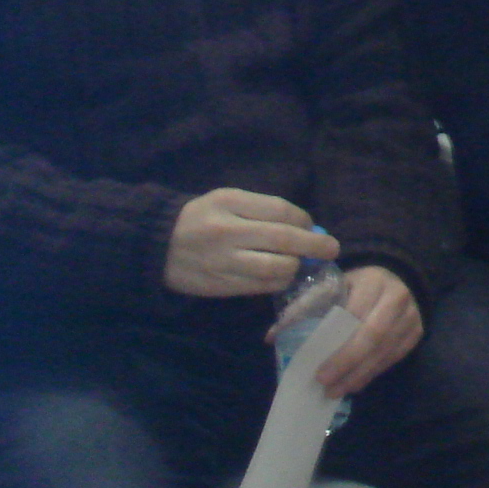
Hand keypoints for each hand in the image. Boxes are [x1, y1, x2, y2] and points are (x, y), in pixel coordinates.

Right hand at [163, 189, 336, 298]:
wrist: (156, 246)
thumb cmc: (199, 218)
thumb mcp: (226, 199)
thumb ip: (261, 208)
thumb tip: (303, 224)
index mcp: (229, 203)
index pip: (280, 212)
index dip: (304, 221)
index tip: (313, 226)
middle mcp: (226, 232)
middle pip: (282, 240)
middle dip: (314, 246)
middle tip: (331, 249)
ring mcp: (222, 262)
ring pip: (274, 269)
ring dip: (294, 268)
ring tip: (299, 265)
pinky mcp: (219, 286)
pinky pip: (258, 287)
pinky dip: (276, 283)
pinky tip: (281, 277)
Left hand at [307, 267, 423, 397]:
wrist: (400, 279)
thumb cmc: (359, 286)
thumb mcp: (334, 285)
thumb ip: (305, 307)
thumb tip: (272, 336)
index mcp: (373, 281)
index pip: (355, 312)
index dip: (336, 340)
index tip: (316, 363)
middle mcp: (397, 298)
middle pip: (373, 335)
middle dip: (347, 362)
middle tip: (323, 382)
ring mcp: (410, 317)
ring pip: (385, 352)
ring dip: (357, 375)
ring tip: (333, 392)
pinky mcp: (416, 334)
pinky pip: (393, 359)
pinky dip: (371, 374)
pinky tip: (352, 385)